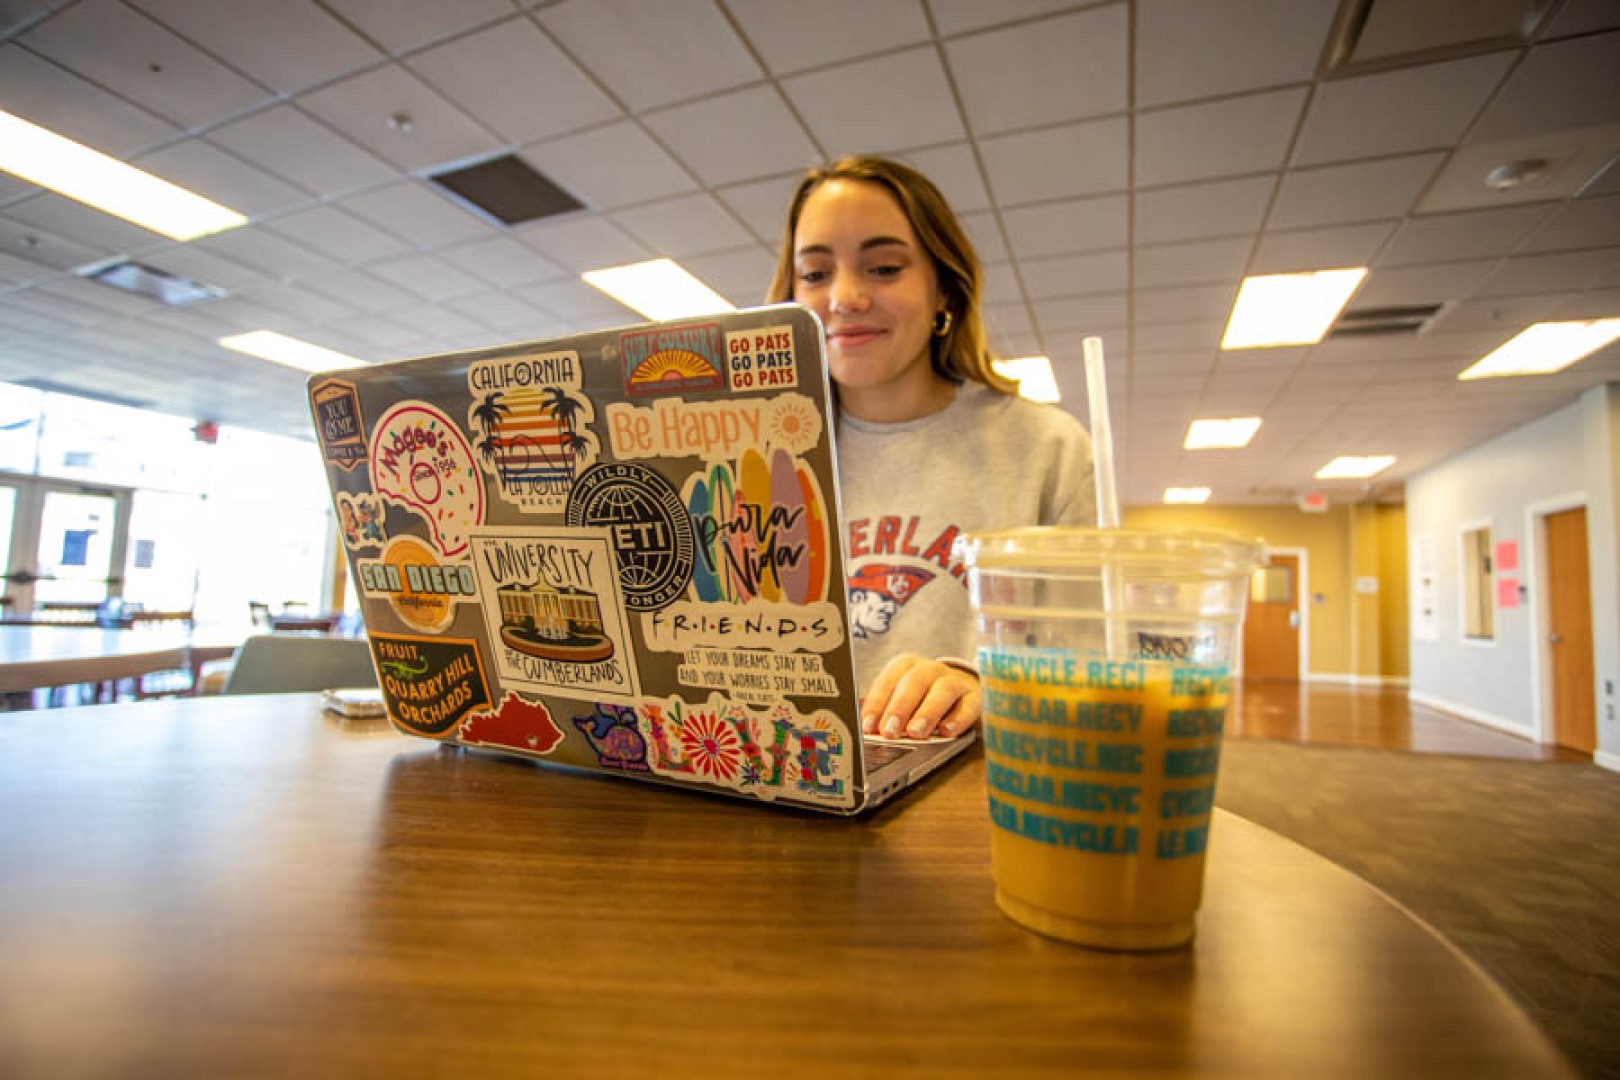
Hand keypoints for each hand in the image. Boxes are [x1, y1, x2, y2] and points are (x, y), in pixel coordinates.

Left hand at [860, 654, 979, 739]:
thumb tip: (861, 726)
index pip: (888, 680)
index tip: (868, 725)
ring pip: (943, 690)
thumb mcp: (900, 695)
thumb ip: (882, 709)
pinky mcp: (975, 697)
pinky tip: (946, 731)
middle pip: (914, 682)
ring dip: (928, 712)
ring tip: (916, 733)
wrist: (963, 687)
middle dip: (900, 707)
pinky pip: (969, 704)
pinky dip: (958, 718)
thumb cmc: (923, 694)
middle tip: (889, 731)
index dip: (877, 703)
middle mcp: (930, 669)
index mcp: (906, 666)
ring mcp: (955, 681)